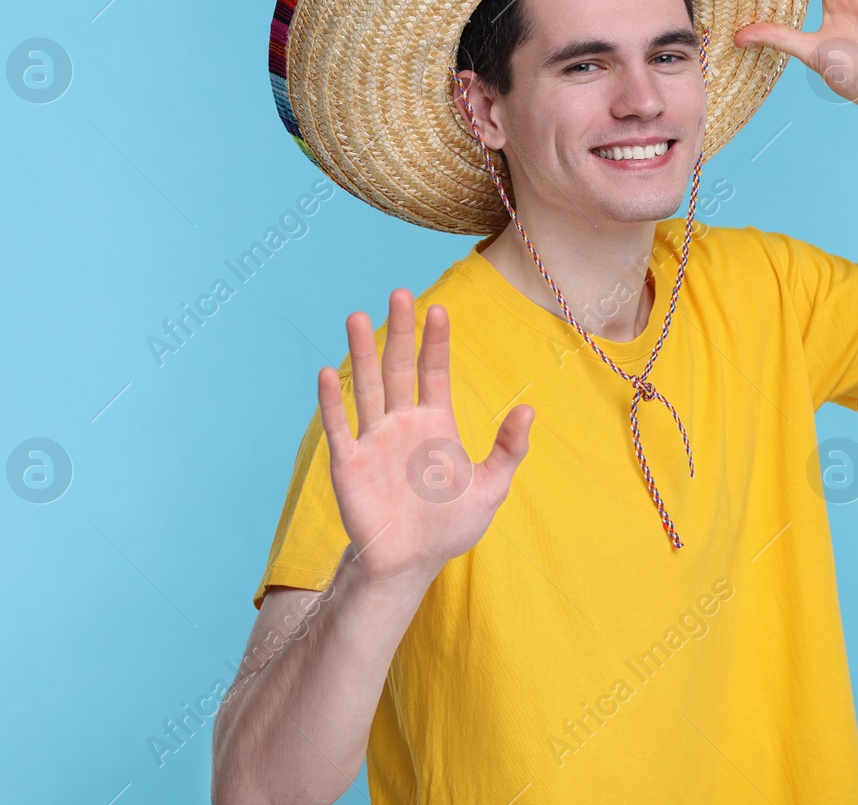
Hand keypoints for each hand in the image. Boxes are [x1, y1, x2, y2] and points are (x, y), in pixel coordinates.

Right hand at [317, 290, 533, 585]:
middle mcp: (402, 423)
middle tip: (399, 293)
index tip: (437, 309)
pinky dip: (333, 401)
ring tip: (358, 316)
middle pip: (398, 368)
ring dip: (362, 353)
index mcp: (434, 424)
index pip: (434, 372)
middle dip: (398, 332)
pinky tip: (328, 372)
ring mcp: (374, 440)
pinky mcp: (349, 463)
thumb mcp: (490, 487)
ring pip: (367, 387)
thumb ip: (509, 449)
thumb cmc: (450, 526)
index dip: (435, 341)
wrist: (411, 563)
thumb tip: (528, 408)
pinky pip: (340, 427)